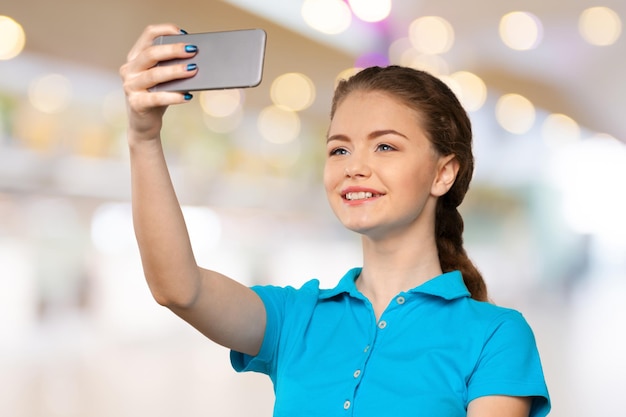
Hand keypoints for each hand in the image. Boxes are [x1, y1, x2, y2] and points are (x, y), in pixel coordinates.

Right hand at [119, 23, 198, 139]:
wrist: (144, 124)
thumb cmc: (157, 96)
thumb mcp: (164, 78)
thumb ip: (172, 66)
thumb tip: (196, 59)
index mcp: (135, 57)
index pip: (148, 35)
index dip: (166, 30)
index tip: (184, 33)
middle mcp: (129, 69)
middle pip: (151, 53)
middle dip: (174, 50)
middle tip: (193, 50)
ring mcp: (130, 86)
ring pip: (155, 74)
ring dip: (176, 71)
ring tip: (194, 69)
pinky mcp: (136, 103)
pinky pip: (157, 98)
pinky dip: (174, 96)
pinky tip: (188, 96)